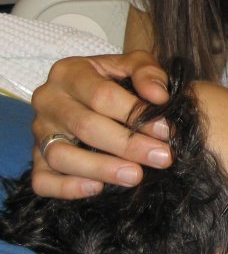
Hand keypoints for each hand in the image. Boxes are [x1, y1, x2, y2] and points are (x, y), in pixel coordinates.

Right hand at [30, 51, 171, 198]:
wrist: (98, 92)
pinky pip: (42, 180)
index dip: (135, 114)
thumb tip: (159, 97)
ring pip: (61, 155)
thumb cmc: (119, 79)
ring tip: (135, 176)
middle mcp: (48, 100)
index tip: (165, 130)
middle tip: (161, 157)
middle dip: (128, 144)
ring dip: (101, 168)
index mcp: (69, 72)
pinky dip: (67, 188)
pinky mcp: (36, 159)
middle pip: (85, 126)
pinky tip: (98, 188)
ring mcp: (39, 132)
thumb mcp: (135, 64)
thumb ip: (148, 73)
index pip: (102, 96)